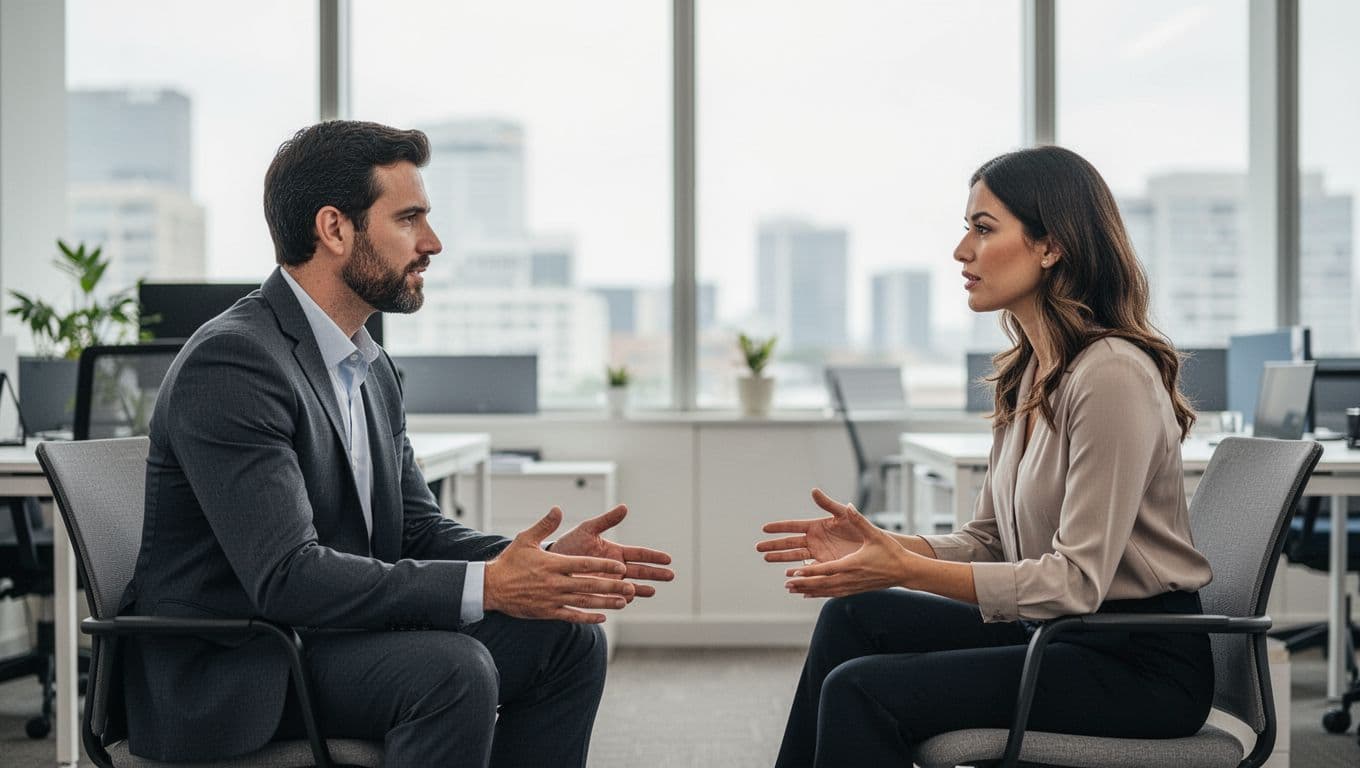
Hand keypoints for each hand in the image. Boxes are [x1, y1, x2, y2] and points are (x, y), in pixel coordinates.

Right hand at [484, 507, 636, 623]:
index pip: (584, 564)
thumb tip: (558, 509)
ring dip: (605, 603)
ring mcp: (552, 599)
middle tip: (631, 587)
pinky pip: (571, 616)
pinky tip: (602, 617)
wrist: (491, 587)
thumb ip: (545, 525)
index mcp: (553, 564)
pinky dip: (587, 617)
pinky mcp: (547, 612)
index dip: (604, 565)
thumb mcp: (525, 539)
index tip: (621, 566)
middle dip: (612, 586)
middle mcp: (555, 582)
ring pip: (584, 602)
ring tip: (624, 602)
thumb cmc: (510, 562)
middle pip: (589, 585)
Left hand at [550, 504, 673, 598]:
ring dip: (641, 589)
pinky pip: (613, 598)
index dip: (654, 556)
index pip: (639, 554)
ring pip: (630, 587)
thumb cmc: (570, 544)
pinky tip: (628, 599)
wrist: (551, 564)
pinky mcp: (598, 594)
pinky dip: (621, 599)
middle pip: (640, 571)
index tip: (668, 558)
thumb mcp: (588, 529)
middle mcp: (615, 568)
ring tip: (652, 591)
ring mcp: (608, 582)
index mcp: (616, 552)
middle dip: (655, 574)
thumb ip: (607, 520)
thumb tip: (625, 507)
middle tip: (671, 575)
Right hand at [756, 488, 866, 564]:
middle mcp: (815, 540)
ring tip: (766, 559)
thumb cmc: (860, 527)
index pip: (793, 526)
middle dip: (774, 545)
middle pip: (789, 543)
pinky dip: (797, 572)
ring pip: (795, 556)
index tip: (764, 529)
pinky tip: (787, 575)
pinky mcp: (825, 566)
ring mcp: (818, 553)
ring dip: (780, 558)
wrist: (874, 546)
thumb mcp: (843, 514)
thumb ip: (828, 504)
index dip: (779, 527)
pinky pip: (807, 569)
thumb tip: (814, 490)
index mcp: (816, 526)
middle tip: (758, 547)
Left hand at [779, 490, 919, 597]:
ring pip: (825, 591)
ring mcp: (852, 586)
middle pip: (822, 584)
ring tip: (791, 590)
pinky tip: (808, 595)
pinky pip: (833, 594)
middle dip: (803, 584)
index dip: (809, 572)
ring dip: (807, 590)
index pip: (825, 570)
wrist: (905, 571)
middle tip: (786, 584)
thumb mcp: (874, 534)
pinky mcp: (855, 590)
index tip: (793, 573)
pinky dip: (819, 594)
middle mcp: (849, 578)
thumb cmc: (890, 552)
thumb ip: (859, 520)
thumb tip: (848, 505)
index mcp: (851, 565)